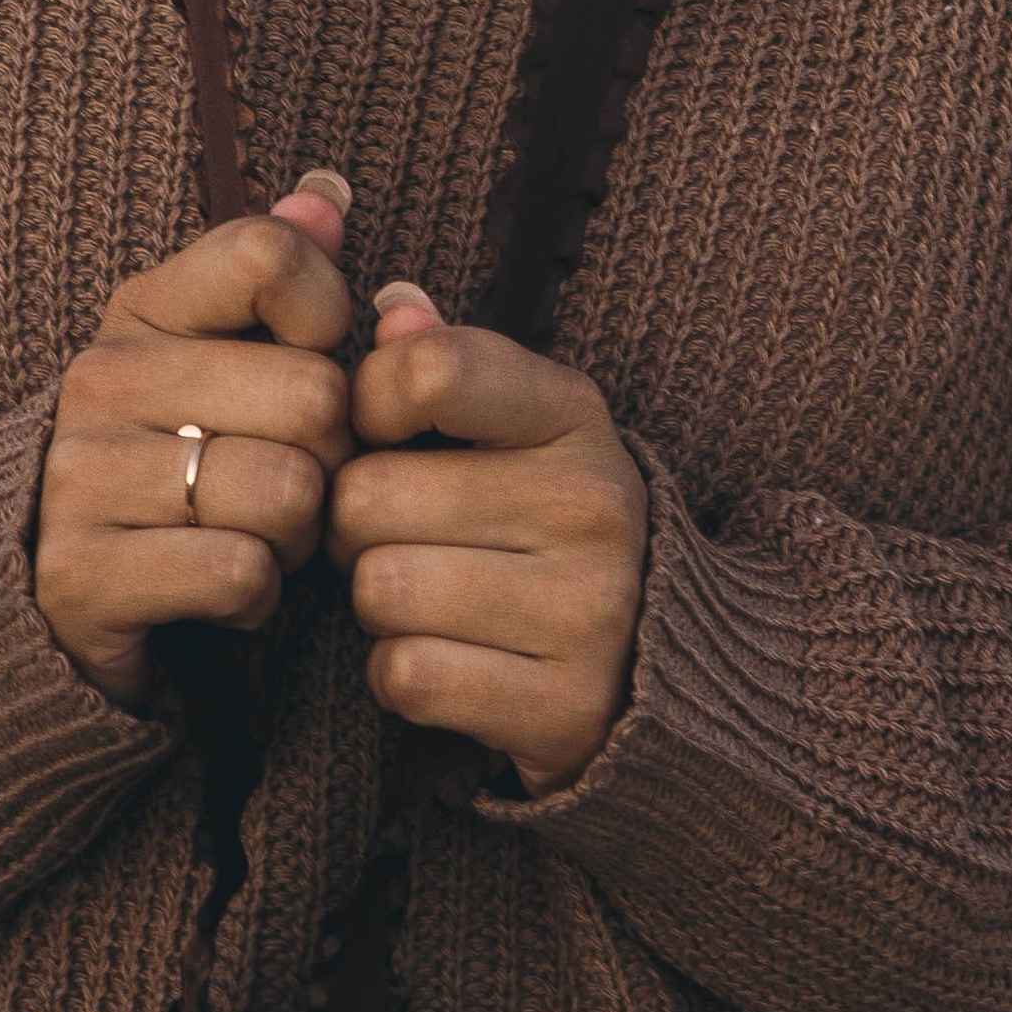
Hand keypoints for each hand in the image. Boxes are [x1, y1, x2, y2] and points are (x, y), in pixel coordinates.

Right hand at [33, 173, 356, 709]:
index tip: (311, 358)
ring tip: (262, 534)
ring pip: (286, 492)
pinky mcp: (79, 576)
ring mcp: (79, 475)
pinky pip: (239, 572)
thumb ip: (287, 269)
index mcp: (143, 306)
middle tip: (295, 479)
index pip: (269, 255)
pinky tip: (225, 588)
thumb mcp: (229, 354)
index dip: (328, 315)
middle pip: (312, 393)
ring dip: (299, 535)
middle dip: (332, 456)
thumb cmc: (186, 458)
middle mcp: (101, 377)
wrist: (67, 596)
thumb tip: (329, 191)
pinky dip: (258, 596)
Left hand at [328, 282, 649, 797]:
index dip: (369, 402)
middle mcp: (592, 501)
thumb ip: (450, 357)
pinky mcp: (564, 704)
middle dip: (354, 523)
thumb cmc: (549, 516)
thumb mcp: (520, 421)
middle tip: (396, 533)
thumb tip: (392, 307)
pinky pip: (409, 675)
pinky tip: (445, 657)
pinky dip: (402, 674)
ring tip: (424, 591)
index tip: (381, 431)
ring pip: (379, 589)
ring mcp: (588, 607)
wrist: (657, 655)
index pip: (432, 370)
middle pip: (368, 495)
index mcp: (575, 413)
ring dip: (377, 602)